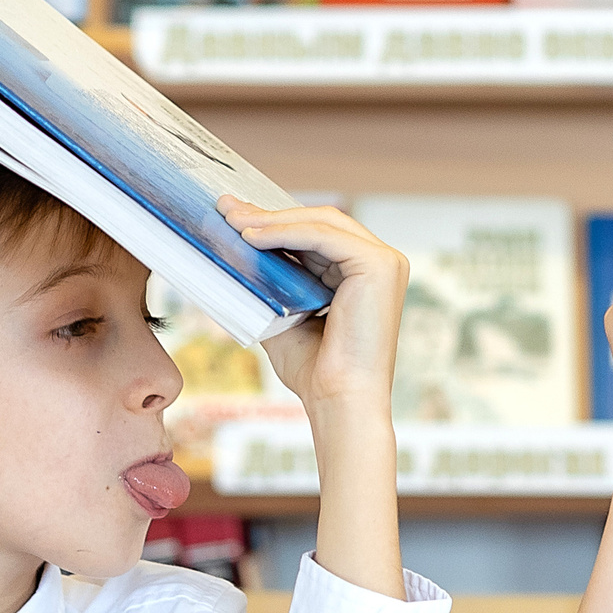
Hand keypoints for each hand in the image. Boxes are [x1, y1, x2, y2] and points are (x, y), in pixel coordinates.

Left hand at [219, 199, 409, 600]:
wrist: (338, 403)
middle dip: (269, 214)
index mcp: (365, 274)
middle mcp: (382, 263)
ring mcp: (386, 262)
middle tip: (226, 209)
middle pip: (319, 222)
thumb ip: (271, 285)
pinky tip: (252, 236)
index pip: (317, 234)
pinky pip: (323, 235)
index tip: (234, 216)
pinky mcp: (379, 265)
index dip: (275, 222)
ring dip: (271, 220)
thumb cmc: (316, 372)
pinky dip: (285, 231)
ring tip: (231, 221)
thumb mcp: (285, 317)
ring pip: (320, 223)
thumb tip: (232, 252)